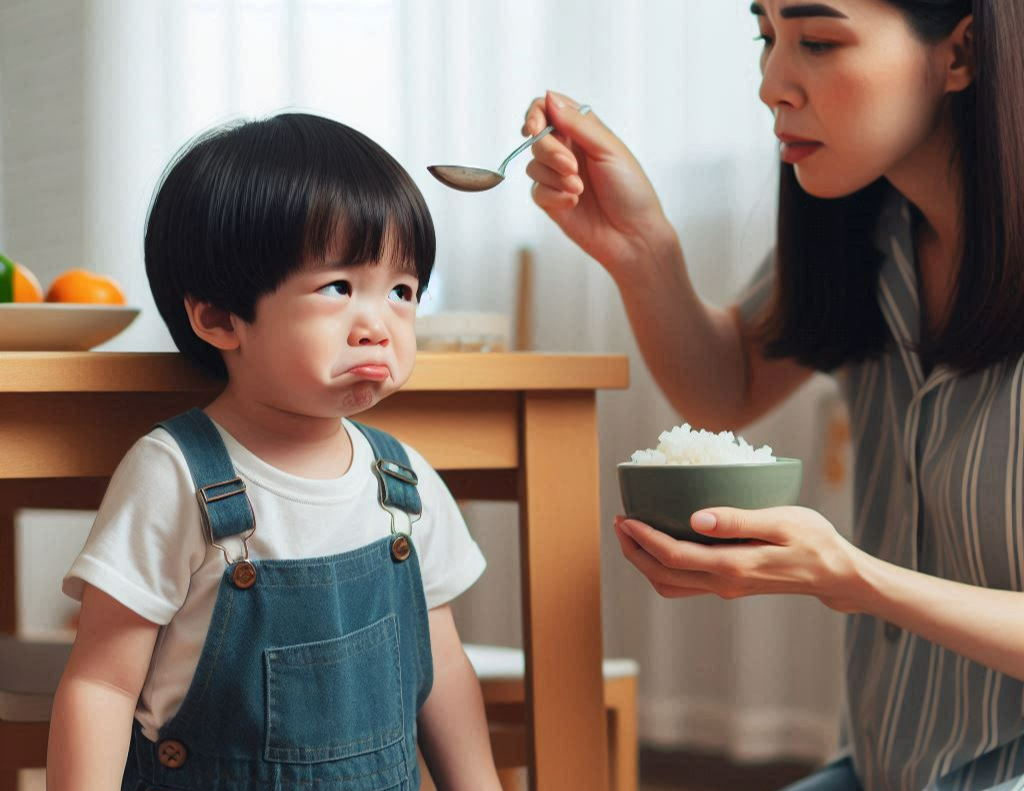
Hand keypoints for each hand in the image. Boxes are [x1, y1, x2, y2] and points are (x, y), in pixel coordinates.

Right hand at [522, 90, 674, 275]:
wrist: (633, 235)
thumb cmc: (630, 189)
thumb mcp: (608, 149)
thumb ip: (578, 124)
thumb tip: (549, 98)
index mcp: (584, 132)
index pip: (548, 109)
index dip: (536, 114)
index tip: (534, 129)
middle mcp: (568, 151)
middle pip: (537, 138)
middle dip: (550, 151)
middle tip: (572, 167)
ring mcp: (557, 177)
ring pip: (533, 165)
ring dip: (555, 176)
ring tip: (580, 189)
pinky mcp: (551, 201)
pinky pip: (536, 190)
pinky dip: (554, 195)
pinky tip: (574, 202)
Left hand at [614, 506, 864, 612]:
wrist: (836, 574)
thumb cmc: (814, 541)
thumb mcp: (781, 521)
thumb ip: (737, 520)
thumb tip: (696, 517)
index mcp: (733, 566)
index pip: (674, 556)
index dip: (643, 539)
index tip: (626, 518)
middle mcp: (724, 582)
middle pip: (662, 575)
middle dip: (634, 551)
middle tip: (620, 522)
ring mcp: (725, 587)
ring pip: (670, 585)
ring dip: (644, 561)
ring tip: (632, 533)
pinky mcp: (729, 585)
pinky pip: (684, 584)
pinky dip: (663, 567)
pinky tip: (661, 543)